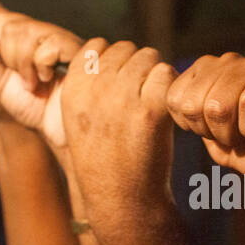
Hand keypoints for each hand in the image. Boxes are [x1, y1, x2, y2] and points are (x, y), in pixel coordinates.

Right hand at [61, 39, 177, 219]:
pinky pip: (167, 75)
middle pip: (127, 49)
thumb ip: (91, 83)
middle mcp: (94, 88)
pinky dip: (171, 89)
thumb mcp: (80, 119)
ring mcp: (122, 97)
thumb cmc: (105, 158)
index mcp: (73, 87)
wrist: (121, 199)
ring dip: (155, 77)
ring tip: (151, 107)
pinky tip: (165, 112)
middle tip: (138, 101)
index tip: (118, 90)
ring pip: (149, 57)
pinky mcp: (151, 109)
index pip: (98, 45)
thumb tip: (117, 52)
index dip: (114, 62)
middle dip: (137, 69)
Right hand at [165, 52, 244, 175]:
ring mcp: (228, 61)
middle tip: (237, 139)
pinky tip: (206, 121)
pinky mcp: (200, 66)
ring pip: (193, 102)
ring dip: (204, 127)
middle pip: (219, 104)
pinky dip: (185, 118)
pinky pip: (175, 96)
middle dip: (224, 133)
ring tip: (223, 131)